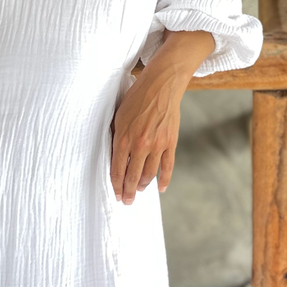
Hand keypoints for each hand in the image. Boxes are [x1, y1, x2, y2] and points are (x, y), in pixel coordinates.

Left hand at [109, 29, 214, 203]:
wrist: (161, 85)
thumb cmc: (137, 96)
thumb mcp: (119, 115)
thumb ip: (117, 136)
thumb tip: (115, 154)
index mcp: (124, 138)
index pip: (118, 169)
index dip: (117, 185)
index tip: (117, 195)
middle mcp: (140, 145)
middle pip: (133, 176)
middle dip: (129, 191)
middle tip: (127, 201)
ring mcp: (157, 145)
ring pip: (149, 174)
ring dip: (143, 186)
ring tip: (139, 191)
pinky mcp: (170, 142)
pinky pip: (167, 167)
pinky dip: (164, 179)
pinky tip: (160, 188)